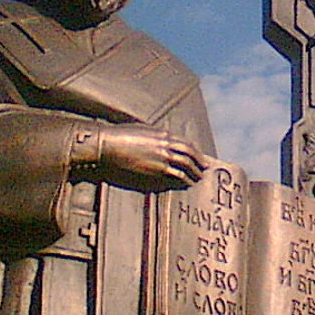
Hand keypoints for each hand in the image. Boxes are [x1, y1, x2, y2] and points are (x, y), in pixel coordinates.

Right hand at [96, 124, 210, 191]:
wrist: (109, 144)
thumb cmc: (120, 136)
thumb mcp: (142, 130)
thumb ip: (155, 135)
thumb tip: (161, 140)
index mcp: (163, 134)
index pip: (186, 143)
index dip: (195, 151)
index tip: (200, 157)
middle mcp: (166, 144)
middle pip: (190, 153)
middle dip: (200, 161)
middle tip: (205, 168)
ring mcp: (163, 156)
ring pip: (186, 165)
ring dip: (195, 172)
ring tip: (198, 178)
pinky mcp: (157, 168)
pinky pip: (177, 175)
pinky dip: (185, 179)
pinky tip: (187, 183)